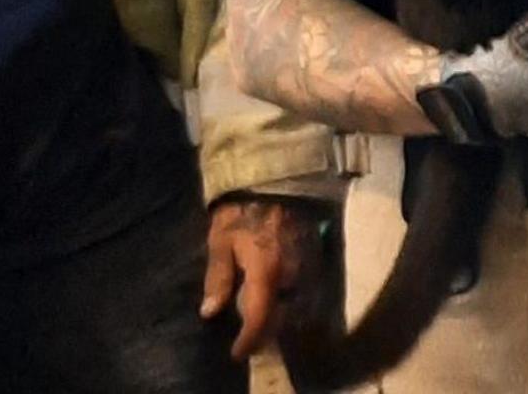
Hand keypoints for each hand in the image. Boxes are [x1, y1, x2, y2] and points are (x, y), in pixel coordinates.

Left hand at [200, 194, 328, 359]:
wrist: (275, 176)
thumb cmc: (241, 209)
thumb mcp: (221, 241)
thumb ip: (218, 278)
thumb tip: (210, 312)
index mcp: (265, 272)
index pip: (259, 317)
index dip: (248, 340)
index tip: (237, 352)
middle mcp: (292, 274)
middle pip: (282, 316)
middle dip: (265, 330)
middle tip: (248, 335)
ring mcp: (308, 265)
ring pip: (297, 304)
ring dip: (281, 315)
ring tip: (264, 316)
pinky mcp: (317, 255)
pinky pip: (308, 288)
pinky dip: (294, 298)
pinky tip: (280, 295)